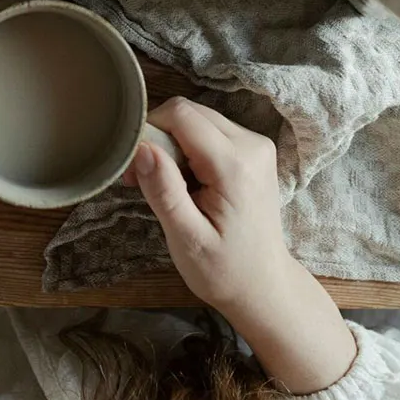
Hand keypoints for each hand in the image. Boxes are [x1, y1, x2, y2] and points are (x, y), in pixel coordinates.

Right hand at [128, 98, 356, 393]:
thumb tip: (141, 147)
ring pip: (197, 118)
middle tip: (142, 180)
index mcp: (235, 164)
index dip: (150, 131)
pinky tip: (185, 182)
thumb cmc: (224, 271)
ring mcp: (257, 144)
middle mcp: (252, 143)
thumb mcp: (186, 238)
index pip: (181, 114)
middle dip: (159, 138)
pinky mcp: (254, 150)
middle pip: (189, 112)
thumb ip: (164, 190)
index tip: (135, 168)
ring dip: (173, 143)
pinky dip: (189, 148)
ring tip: (165, 186)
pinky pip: (209, 131)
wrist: (265, 288)